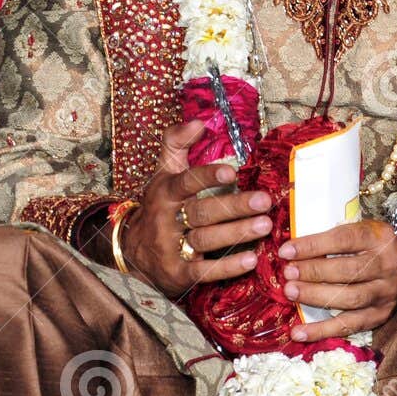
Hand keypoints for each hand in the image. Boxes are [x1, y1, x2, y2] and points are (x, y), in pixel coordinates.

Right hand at [120, 120, 271, 295]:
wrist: (131, 252)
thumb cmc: (159, 206)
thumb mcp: (163, 173)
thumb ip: (177, 143)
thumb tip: (199, 121)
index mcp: (165, 192)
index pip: (186, 182)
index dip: (207, 177)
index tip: (232, 171)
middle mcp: (167, 220)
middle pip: (202, 212)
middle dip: (234, 206)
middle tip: (264, 201)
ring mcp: (171, 248)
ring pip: (205, 240)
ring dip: (236, 234)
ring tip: (265, 226)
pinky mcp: (177, 274)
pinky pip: (203, 271)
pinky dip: (228, 267)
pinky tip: (251, 260)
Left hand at [279, 220, 396, 342]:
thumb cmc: (376, 248)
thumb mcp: (363, 231)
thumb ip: (335, 237)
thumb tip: (292, 248)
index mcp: (379, 238)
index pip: (344, 239)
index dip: (314, 245)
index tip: (287, 250)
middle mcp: (387, 265)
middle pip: (347, 270)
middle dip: (313, 271)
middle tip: (288, 273)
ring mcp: (385, 293)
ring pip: (349, 298)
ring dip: (316, 296)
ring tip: (291, 292)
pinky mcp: (380, 316)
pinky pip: (348, 326)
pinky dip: (321, 330)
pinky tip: (298, 332)